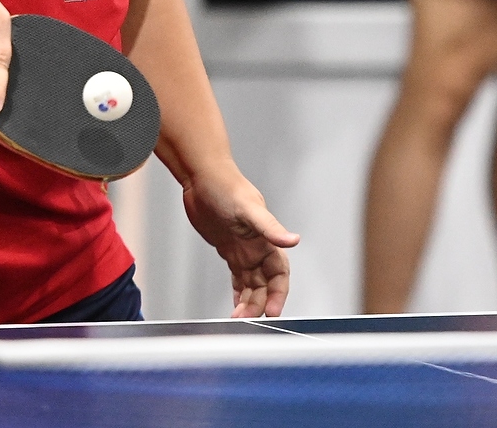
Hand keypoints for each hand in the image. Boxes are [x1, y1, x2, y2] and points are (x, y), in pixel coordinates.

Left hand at [182, 167, 300, 317]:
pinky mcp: (228, 250)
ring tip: (237, 317)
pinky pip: (238, 277)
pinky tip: (235, 305)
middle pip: (265, 284)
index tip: (272, 311)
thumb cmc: (226, 187)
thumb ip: (270, 227)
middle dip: (259, 303)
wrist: (202, 177)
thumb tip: (294, 240)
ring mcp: (243, 249)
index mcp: (266, 239)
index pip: (279, 274)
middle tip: (247, 318)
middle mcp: (258, 247)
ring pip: (251, 284)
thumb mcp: (248, 209)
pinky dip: (238, 292)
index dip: (278, 293)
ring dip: (247, 301)